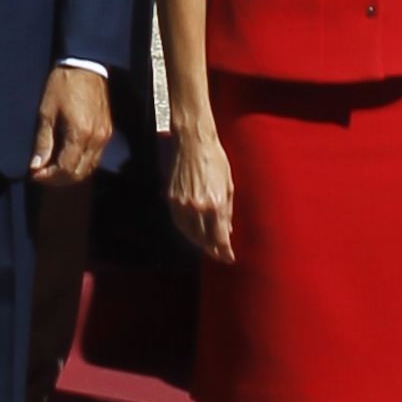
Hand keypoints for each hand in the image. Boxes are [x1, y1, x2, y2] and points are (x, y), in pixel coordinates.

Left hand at [29, 67, 111, 185]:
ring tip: (52, 169)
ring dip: (70, 173)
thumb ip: (43, 141)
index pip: (65, 169)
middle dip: (58, 179)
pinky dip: (81, 164)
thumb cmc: (63, 85)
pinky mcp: (107, 131)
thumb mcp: (46, 112)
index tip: (34, 174)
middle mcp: (96, 139)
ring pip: (89, 168)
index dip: (48, 177)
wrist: (85, 65)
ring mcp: (104, 136)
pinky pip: (95, 157)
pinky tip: (67, 158)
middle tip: (41, 175)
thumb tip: (36, 165)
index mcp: (80, 134)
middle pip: (79, 173)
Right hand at [167, 128, 234, 262]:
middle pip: (204, 239)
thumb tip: (227, 230)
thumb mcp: (229, 185)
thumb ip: (228, 211)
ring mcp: (182, 204)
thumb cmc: (215, 160)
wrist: (193, 143)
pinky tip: (192, 233)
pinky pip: (178, 223)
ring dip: (199, 242)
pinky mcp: (172, 199)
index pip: (220, 238)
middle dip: (213, 249)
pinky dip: (186, 231)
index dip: (225, 251)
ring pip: (190, 234)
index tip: (229, 258)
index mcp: (215, 204)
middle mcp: (197, 208)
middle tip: (219, 255)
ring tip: (207, 246)